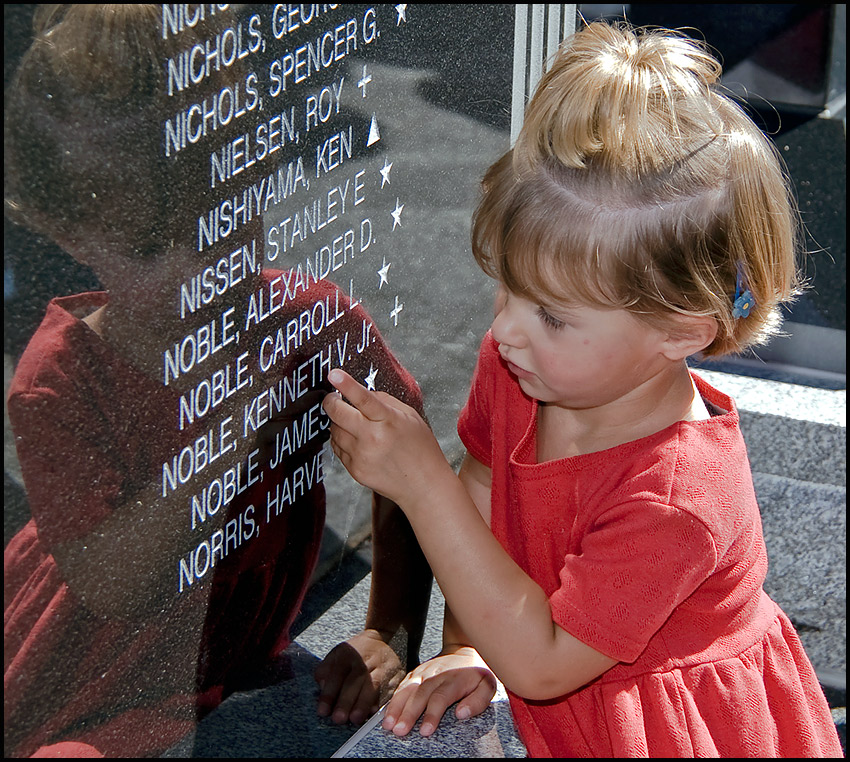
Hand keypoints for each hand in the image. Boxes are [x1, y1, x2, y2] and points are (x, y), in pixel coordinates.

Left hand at [314, 629, 404, 724]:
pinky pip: (388, 689)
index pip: (337, 674)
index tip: (323, 711)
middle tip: (339, 718)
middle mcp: (365, 659)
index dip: (329, 694)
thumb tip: (323, 687)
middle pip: (355, 680)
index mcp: (348, 653)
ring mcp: (382, 667)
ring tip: (355, 718)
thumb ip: (325, 670)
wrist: (381, 641)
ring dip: (363, 704)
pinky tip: (373, 713)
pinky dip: (381, 702)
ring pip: (373, 685)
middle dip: (346, 701)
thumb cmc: (355, 654)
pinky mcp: (395, 675)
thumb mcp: (336, 654)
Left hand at [322, 369, 450, 505]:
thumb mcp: (410, 417)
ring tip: (352, 422)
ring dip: (337, 422)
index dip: (346, 385)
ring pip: (334, 430)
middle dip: (330, 402)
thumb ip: (384, 401)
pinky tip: (356, 440)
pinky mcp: (354, 470)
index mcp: (389, 421)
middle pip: (338, 414)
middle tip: (332, 398)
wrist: (423, 486)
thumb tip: (361, 393)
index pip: (363, 399)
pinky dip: (341, 440)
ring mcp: (361, 456)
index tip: (333, 374)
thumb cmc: (421, 449)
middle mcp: (372, 438)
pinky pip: (337, 448)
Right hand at [382, 646, 496, 736]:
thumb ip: (478, 701)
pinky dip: (393, 699)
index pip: (440, 697)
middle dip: (408, 713)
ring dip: (396, 707)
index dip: (432, 714)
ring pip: (407, 689)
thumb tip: (461, 713)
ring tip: (388, 724)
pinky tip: (387, 713)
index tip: (425, 731)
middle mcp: (436, 674)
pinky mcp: (415, 673)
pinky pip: (402, 686)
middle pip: (419, 694)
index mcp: (454, 679)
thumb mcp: (488, 685)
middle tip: (400, 730)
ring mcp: (423, 672)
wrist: (464, 649)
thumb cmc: (476, 672)